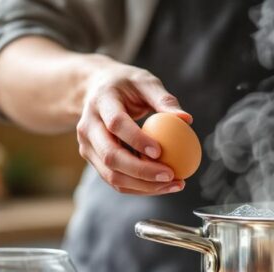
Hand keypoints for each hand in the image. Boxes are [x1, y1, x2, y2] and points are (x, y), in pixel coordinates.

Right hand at [76, 62, 192, 194]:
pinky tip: (162, 185)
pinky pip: (115, 180)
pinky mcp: (93, 159)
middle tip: (171, 175)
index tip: (160, 151)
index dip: (136, 140)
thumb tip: (187, 119)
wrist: (94, 90)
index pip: (116, 124)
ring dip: (143, 186)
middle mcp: (88, 127)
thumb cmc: (126, 85)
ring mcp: (87, 146)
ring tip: (174, 184)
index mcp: (100, 102)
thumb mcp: (145, 82)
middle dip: (142, 172)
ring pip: (112, 175)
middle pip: (110, 156)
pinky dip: (139, 187)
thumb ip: (164, 100)